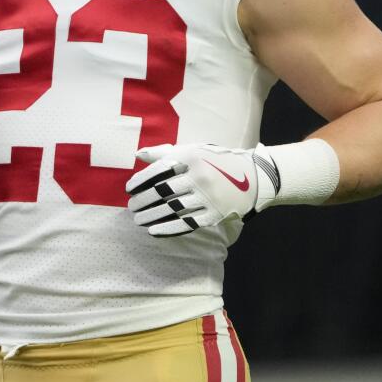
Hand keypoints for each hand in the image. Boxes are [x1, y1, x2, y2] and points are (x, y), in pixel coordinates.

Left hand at [126, 143, 276, 237]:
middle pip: (163, 192)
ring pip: (172, 209)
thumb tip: (138, 155)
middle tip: (132, 206)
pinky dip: (168, 229)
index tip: (129, 189)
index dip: (141, 180)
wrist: (252, 178)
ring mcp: (208, 197)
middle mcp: (199, 177)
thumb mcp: (193, 150)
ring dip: (151, 216)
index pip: (159, 170)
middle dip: (143, 200)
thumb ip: (165, 153)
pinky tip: (154, 231)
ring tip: (139, 219)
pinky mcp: (214, 214)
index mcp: (192, 157)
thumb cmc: (214, 162)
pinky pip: (187, 224)